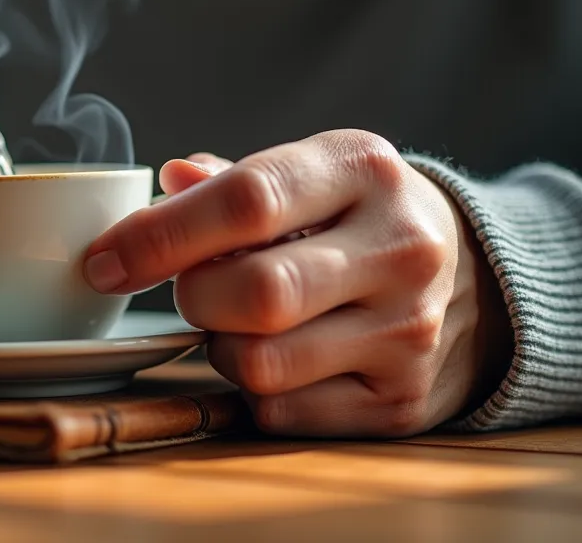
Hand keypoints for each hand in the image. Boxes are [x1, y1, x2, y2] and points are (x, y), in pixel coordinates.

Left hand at [83, 130, 511, 437]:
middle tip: (194, 290)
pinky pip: (282, 411)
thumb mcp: (312, 175)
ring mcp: (410, 332)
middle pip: (253, 292)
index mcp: (365, 170)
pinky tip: (277, 359)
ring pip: (261, 362)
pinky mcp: (402, 401)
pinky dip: (255, 391)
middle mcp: (400, 249)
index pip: (247, 199)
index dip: (159, 235)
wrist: (477, 283)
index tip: (103, 262)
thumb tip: (168, 179)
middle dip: (193, 297)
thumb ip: (233, 181)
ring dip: (221, 349)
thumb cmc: (358, 220)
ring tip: (241, 325)